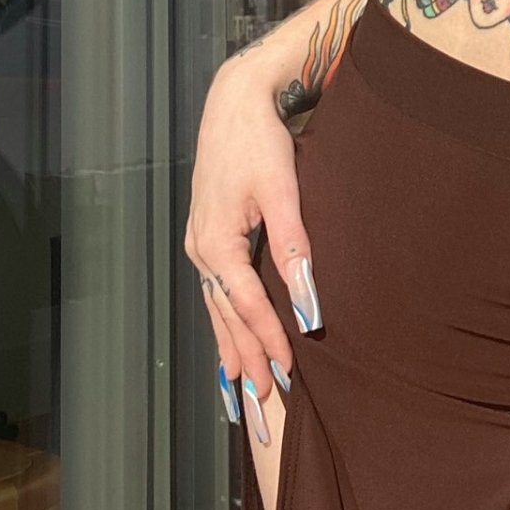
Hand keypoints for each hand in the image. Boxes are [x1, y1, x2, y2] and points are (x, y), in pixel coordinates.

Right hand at [184, 58, 323, 417]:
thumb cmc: (260, 143)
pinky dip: (225, 323)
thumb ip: (295, 247)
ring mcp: (200, 246)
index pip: (246, 305)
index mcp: (217, 243)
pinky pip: (217, 293)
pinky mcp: (208, 239)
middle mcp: (202, 250)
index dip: (268, 339)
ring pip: (216, 310)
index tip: (288, 372)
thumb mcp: (282, 191)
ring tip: (242, 391)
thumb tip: (308, 301)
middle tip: (262, 405)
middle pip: (225, 318)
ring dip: (230, 350)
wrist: (234, 103)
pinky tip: (231, 344)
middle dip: (243, 361)